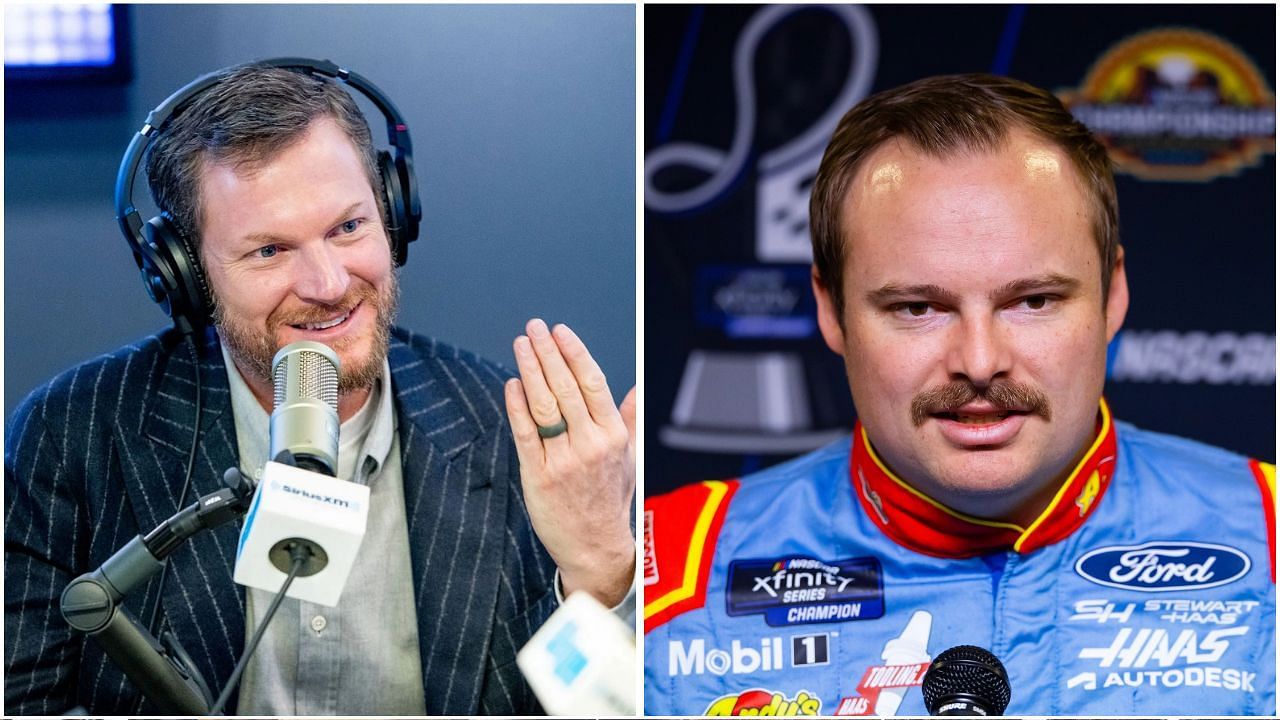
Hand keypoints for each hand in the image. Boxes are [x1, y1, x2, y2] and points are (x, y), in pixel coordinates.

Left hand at [504, 318, 636, 605]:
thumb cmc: (610, 500)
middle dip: (548, 352)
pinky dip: (517, 405)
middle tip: (534, 328)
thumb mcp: (629, 456)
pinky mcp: (538, 475)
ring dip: (530, 370)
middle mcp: (590, 445)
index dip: (574, 353)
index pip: (592, 383)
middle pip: (565, 388)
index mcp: (614, 436)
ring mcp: (562, 460)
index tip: (560, 331)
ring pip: (544, 405)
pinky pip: (525, 433)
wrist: (595, 546)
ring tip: (521, 345)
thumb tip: (636, 389)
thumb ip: (630, 418)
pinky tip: (513, 384)